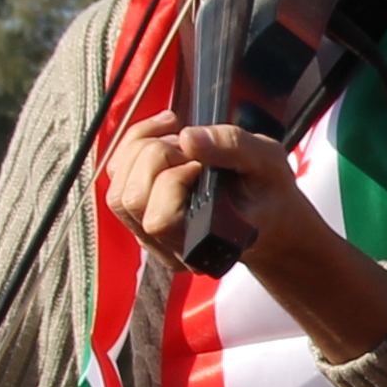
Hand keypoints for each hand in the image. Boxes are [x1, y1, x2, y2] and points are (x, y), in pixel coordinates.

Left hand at [105, 109, 327, 273]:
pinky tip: (164, 137)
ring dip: (140, 152)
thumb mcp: (268, 162)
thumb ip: (232, 146)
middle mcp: (174, 249)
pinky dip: (132, 149)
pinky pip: (116, 182)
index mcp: (206, 244)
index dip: (175, 177)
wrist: (269, 217)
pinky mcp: (141, 221)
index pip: (161, 218)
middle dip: (156, 157)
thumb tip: (188, 138)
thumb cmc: (268, 192)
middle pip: (132, 200)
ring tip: (177, 141)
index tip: (203, 164)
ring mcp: (153, 240)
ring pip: (117, 192)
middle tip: (191, 148)